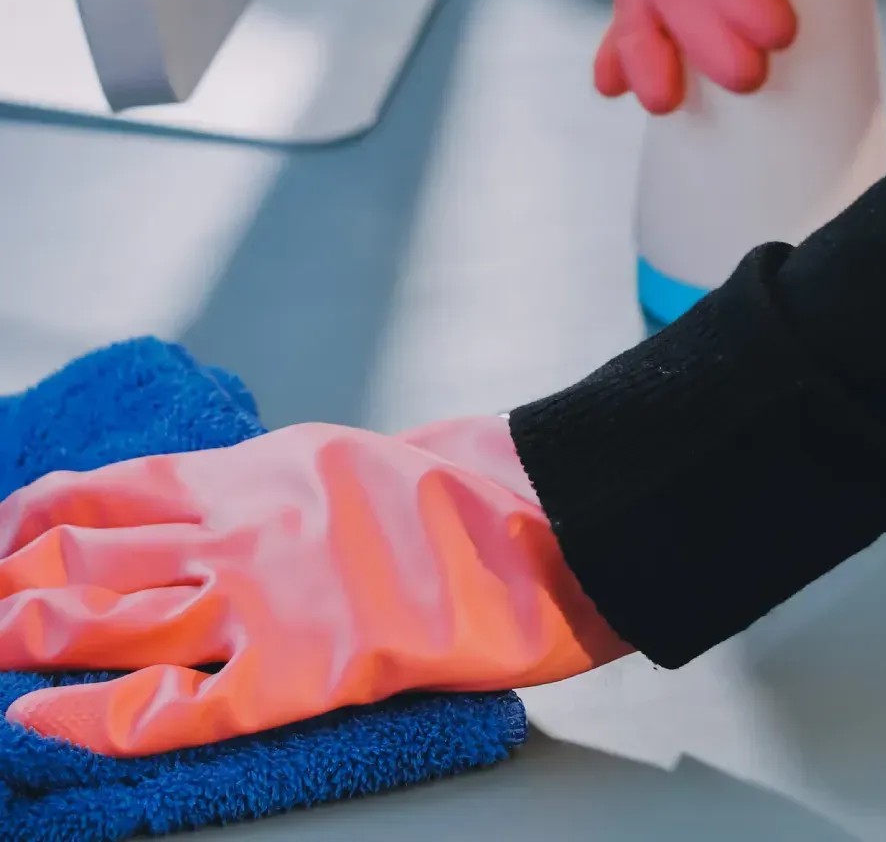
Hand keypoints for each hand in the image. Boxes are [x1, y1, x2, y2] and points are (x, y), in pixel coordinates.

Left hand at [0, 416, 625, 756]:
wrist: (532, 523)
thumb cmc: (446, 491)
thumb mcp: (332, 461)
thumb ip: (257, 485)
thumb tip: (192, 509)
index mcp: (252, 470)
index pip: (109, 490)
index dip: (35, 516)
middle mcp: (239, 526)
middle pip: (89, 554)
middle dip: (12, 584)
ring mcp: (262, 599)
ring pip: (110, 619)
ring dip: (30, 636)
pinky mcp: (294, 674)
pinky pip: (170, 706)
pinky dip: (93, 720)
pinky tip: (39, 726)